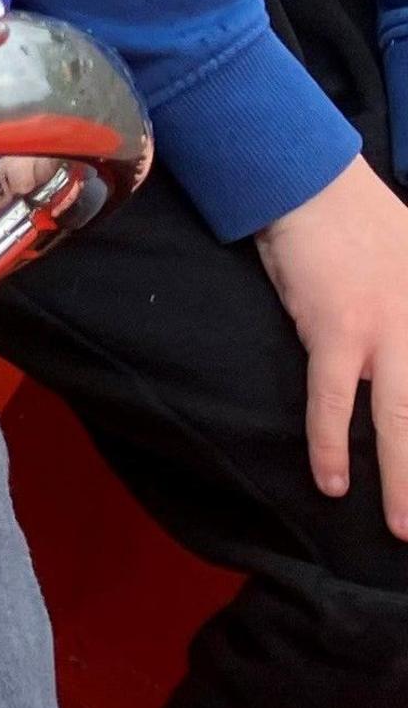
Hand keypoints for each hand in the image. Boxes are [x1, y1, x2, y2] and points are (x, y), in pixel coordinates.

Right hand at [257, 156, 407, 538]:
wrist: (309, 182)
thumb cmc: (363, 220)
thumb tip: (404, 351)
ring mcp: (387, 330)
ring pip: (401, 419)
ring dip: (401, 477)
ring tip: (402, 525)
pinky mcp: (336, 328)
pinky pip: (333, 398)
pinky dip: (331, 442)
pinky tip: (332, 481)